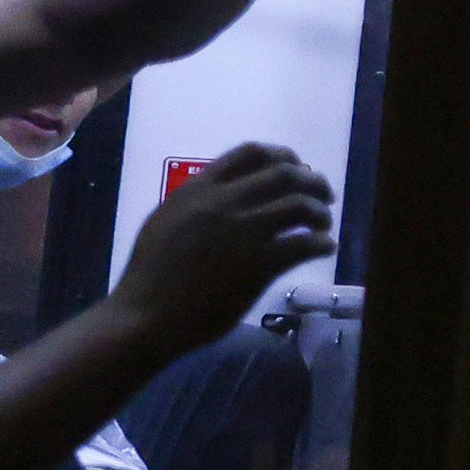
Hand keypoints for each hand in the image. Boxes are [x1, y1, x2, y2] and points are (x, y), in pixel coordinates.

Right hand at [111, 145, 329, 347]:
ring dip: (320, 213)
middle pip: (284, 174)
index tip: (298, 166)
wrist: (145, 315)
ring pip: (300, 205)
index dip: (283, 156)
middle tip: (324, 195)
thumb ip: (197, 202)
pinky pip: (304, 244)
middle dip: (312, 181)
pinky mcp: (259, 265)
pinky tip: (323, 249)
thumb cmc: (150, 275)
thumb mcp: (166, 221)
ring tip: (323, 225)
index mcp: (197, 190)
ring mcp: (243, 232)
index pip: (250, 153)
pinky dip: (321, 243)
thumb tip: (230, 192)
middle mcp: (223, 203)